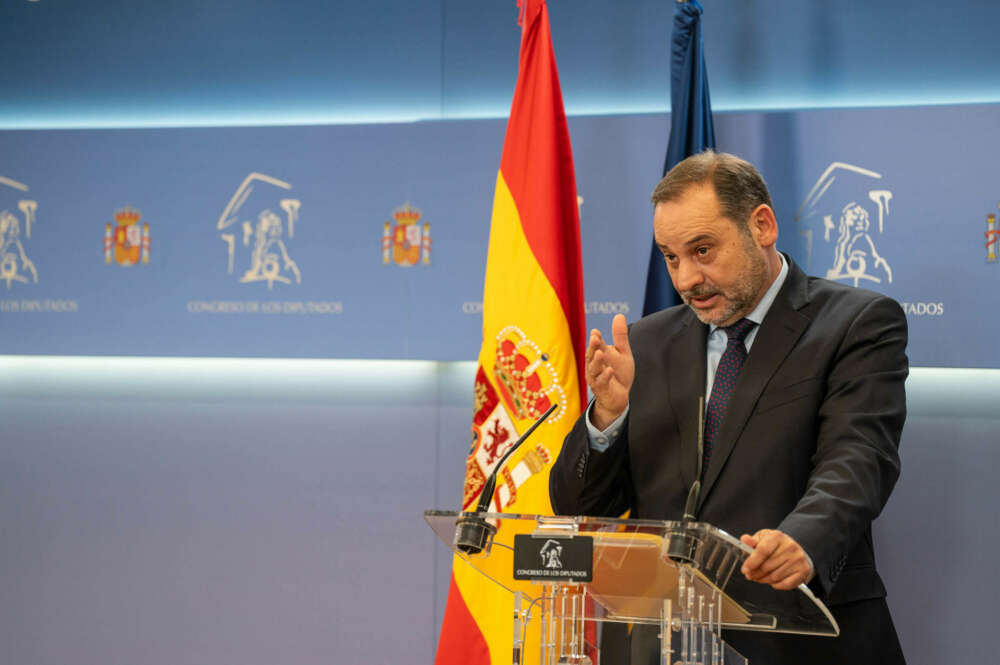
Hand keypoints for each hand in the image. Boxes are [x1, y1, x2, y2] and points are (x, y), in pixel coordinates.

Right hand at [585, 314, 633, 428]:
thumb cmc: (618, 373)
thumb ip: (620, 336)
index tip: (596, 332)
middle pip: (591, 355)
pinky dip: (605, 376)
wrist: (619, 397)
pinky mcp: (602, 389)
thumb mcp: (622, 353)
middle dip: (593, 347)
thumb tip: (619, 315)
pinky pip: (601, 382)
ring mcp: (596, 378)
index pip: (596, 345)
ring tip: (601, 353)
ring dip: (597, 361)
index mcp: (598, 355)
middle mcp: (594, 366)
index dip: (595, 339)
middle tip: (595, 338)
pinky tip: (610, 370)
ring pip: (594, 368)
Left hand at [740, 529, 813, 590]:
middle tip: (749, 575)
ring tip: (759, 578)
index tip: (744, 570)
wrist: (795, 550)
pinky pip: (785, 584)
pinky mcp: (803, 570)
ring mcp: (798, 559)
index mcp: (777, 536)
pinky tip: (772, 581)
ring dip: (763, 580)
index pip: (763, 551)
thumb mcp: (763, 539)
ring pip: (775, 576)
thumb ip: (752, 542)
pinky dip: (776, 585)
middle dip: (755, 573)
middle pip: (767, 566)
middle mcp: (790, 546)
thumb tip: (744, 539)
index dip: (752, 562)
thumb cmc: (775, 545)